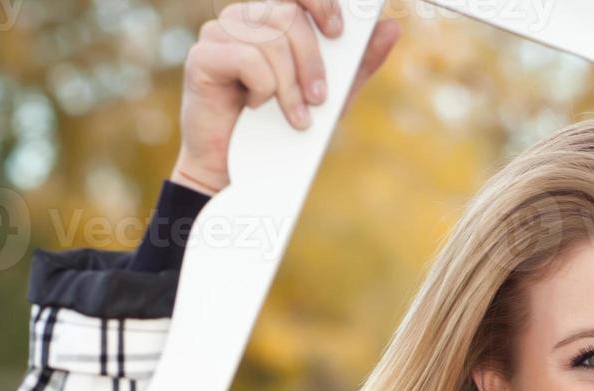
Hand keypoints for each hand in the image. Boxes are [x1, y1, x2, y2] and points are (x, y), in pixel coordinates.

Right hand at [171, 1, 399, 193]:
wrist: (241, 170)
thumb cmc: (282, 129)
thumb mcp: (331, 97)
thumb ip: (357, 64)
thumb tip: (391, 28)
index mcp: (272, 19)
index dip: (320, 4)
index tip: (338, 33)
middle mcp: (244, 19)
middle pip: (288, 16)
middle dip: (312, 62)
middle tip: (319, 98)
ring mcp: (219, 35)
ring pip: (270, 41)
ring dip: (289, 86)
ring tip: (293, 115)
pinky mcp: (202, 57)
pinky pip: (246, 58)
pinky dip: (262, 88)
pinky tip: (255, 106)